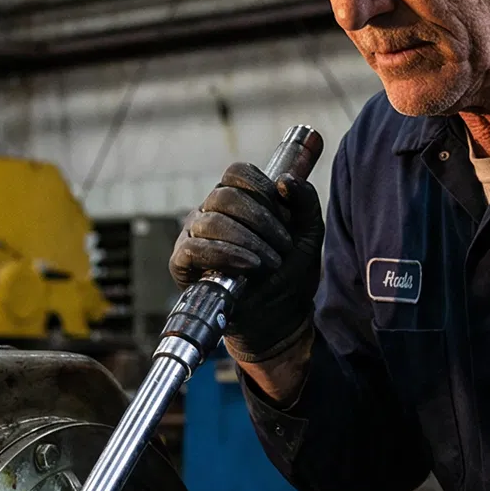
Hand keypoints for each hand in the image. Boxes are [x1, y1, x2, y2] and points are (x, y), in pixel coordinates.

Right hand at [171, 162, 323, 360]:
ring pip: (211, 221)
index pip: (237, 173)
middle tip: (283, 245)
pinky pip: (195, 248)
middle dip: (260, 219)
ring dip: (248, 240)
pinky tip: (250, 266)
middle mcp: (209, 212)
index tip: (284, 214)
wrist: (277, 317)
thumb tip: (285, 179)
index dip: (262, 188)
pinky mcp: (181, 262)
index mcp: (235, 200)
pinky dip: (226, 254)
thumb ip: (305, 201)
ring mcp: (192, 236)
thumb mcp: (308, 234)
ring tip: (271, 262)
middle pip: (224, 195)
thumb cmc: (289, 272)